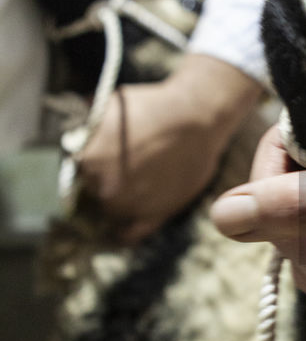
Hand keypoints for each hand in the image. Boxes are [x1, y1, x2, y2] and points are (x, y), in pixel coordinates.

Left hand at [77, 54, 262, 241]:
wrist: (197, 117)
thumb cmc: (153, 107)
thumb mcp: (110, 106)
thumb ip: (88, 125)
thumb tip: (76, 131)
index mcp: (87, 162)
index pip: (74, 174)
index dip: (86, 167)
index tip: (95, 163)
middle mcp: (104, 189)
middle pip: (92, 193)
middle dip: (101, 181)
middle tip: (118, 168)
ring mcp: (131, 206)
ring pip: (112, 211)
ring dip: (116, 202)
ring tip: (130, 187)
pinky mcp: (156, 215)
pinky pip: (133, 233)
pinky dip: (125, 233)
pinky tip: (120, 232)